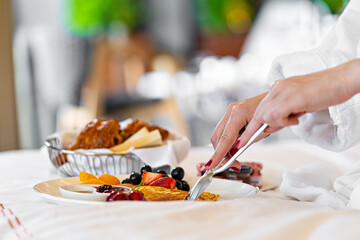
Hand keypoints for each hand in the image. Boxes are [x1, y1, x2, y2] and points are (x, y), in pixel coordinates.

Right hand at [205, 93, 269, 168]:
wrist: (279, 98)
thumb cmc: (274, 111)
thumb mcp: (264, 129)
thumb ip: (248, 140)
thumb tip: (234, 152)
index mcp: (239, 112)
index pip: (225, 138)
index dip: (218, 154)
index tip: (211, 165)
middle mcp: (231, 110)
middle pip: (217, 137)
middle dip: (221, 153)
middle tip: (233, 165)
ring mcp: (230, 111)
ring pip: (219, 135)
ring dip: (223, 148)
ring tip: (235, 159)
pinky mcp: (231, 114)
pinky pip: (224, 131)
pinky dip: (227, 142)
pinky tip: (235, 148)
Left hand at [239, 59, 359, 148]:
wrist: (344, 79)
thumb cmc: (326, 92)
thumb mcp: (299, 103)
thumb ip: (284, 112)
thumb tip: (270, 126)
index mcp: (278, 89)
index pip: (258, 110)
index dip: (250, 127)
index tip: (241, 141)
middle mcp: (278, 88)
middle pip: (256, 114)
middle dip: (250, 132)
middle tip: (244, 144)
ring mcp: (284, 91)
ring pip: (264, 116)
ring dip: (276, 125)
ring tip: (294, 119)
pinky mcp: (292, 96)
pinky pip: (276, 116)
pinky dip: (284, 122)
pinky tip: (298, 117)